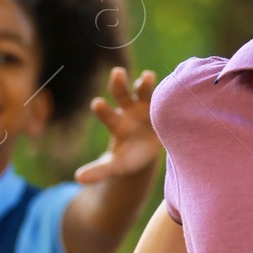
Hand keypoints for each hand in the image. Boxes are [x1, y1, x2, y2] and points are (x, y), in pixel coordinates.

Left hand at [74, 68, 158, 185]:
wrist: (149, 151)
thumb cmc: (130, 158)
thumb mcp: (116, 166)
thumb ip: (99, 170)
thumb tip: (77, 179)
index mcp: (116, 123)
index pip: (106, 114)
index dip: (102, 110)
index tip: (97, 104)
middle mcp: (129, 109)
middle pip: (121, 93)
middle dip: (119, 83)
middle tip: (117, 73)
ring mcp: (147, 106)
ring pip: (144, 90)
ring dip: (146, 83)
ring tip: (148, 76)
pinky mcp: (163, 107)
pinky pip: (165, 96)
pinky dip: (169, 92)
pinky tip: (175, 86)